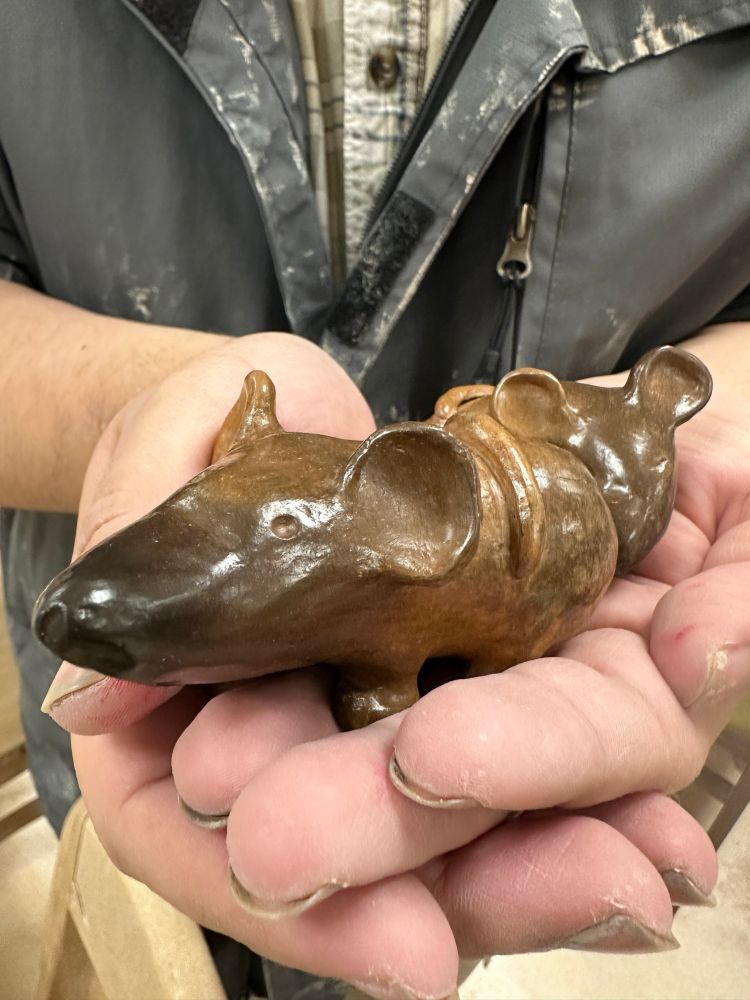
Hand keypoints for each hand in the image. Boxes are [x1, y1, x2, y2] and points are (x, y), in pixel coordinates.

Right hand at [49, 340, 745, 997]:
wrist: (271, 410)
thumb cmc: (197, 429)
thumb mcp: (159, 452)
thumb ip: (137, 544)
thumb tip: (104, 696)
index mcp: (176, 726)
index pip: (214, 852)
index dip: (313, 912)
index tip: (414, 947)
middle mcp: (290, 751)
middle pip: (371, 861)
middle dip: (484, 886)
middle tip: (599, 891)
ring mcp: (379, 722)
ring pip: (463, 822)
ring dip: (562, 853)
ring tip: (652, 867)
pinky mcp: (456, 680)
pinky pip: (522, 748)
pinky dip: (589, 784)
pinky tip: (660, 813)